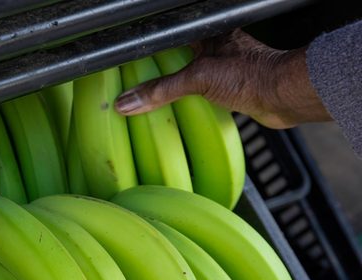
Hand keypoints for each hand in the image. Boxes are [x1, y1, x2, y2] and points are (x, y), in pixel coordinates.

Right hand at [115, 29, 330, 128]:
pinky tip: (181, 110)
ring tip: (155, 97)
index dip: (152, 45)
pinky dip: (189, 102)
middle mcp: (216, 48)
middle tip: (139, 79)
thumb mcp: (197, 79)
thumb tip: (129, 101)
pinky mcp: (230, 89)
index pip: (171, 35)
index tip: (132, 59)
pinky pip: (201, 94)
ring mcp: (224, 69)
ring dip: (175, 86)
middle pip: (178, 56)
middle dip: (160, 68)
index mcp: (208, 35)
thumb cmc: (253, 75)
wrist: (283, 96)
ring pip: (190, 75)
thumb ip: (162, 90)